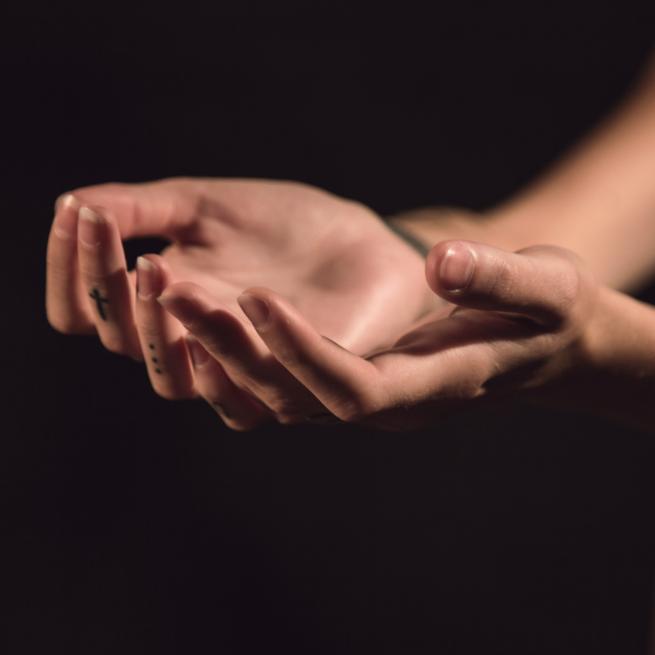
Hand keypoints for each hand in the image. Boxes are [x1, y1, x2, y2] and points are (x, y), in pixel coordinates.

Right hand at [45, 177, 436, 412]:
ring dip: (162, 328)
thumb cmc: (285, 227)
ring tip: (162, 269)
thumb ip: (144, 209)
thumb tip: (71, 205)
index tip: (76, 213)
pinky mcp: (297, 379)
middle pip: (124, 343)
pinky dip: (235, 348)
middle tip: (126, 240)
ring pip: (177, 379)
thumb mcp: (207, 205)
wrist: (363, 244)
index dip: (71, 270)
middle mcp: (192, 343)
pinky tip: (242, 299)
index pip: (89, 310)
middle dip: (112, 291)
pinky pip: (255, 389)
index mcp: (165, 302)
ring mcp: (241, 367)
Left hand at [165, 239, 605, 429]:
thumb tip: (441, 263)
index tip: (259, 300)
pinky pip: (279, 374)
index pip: (354, 388)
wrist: (543, 341)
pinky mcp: (347, 374)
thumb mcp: (546, 289)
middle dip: (237, 350)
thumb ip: (499, 278)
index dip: (304, 352)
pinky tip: (196, 309)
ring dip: (220, 347)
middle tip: (178, 295)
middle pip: (296, 396)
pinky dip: (235, 348)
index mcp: (431, 388)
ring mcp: (362, 392)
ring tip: (168, 292)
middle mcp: (386, 402)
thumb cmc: (551, 315)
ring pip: (276, 390)